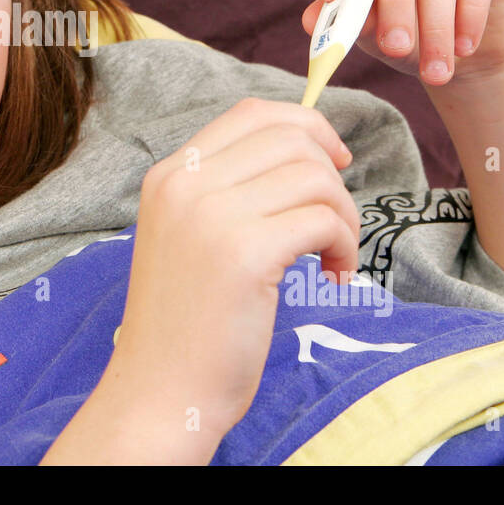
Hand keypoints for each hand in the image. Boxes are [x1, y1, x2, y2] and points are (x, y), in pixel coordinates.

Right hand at [110, 97, 359, 439]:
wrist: (159, 390)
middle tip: (335, 224)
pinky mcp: (244, 254)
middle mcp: (184, 184)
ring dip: (343, 216)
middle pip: (291, 138)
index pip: (251, 114)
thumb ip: (227, 190)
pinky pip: (323, 220)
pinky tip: (331, 277)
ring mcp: (211, 216)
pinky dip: (344, 246)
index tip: (334, 161)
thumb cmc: (187, 321)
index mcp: (169, 175)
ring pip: (314, 177)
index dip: (306, 126)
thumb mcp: (190, 236)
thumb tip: (307, 151)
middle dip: (332, 176)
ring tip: (333, 257)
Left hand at [299, 0, 503, 86]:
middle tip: (397, 47)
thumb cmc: (409, 32)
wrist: (470, 44)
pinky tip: (465, 45)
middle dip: (395, 1)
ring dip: (437, 23)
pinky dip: (471, 12)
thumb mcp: (372, 32)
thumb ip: (345, 20)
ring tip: (436, 69)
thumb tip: (311, 18)